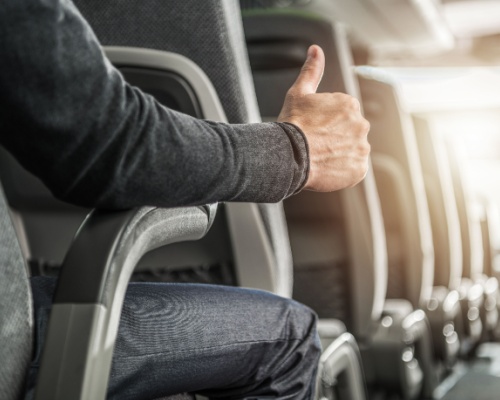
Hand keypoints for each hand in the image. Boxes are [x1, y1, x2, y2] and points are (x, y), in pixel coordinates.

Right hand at [278, 45, 369, 191]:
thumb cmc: (292, 124)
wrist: (289, 156)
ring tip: (319, 157)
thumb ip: (312, 70)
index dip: (325, 124)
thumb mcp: (299, 92)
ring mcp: (362, 148)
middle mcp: (361, 124)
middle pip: (349, 132)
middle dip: (335, 138)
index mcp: (349, 104)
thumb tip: (316, 50)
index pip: (341, 115)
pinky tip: (326, 168)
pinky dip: (342, 171)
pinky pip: (353, 170)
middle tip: (315, 144)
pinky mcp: (359, 170)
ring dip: (339, 154)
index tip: (313, 129)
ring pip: (351, 151)